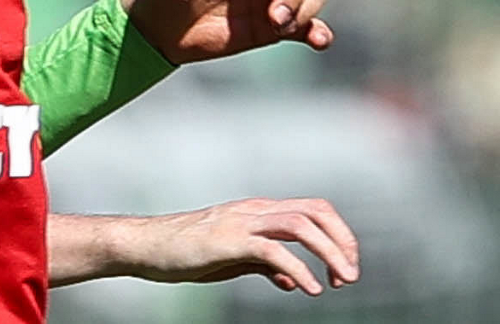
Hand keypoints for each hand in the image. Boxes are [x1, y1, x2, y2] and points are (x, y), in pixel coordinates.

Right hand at [48, 200, 359, 294]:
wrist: (148, 247)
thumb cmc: (187, 251)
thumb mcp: (234, 258)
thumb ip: (265, 264)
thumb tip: (294, 280)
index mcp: (259, 211)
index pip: (313, 209)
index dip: (339, 235)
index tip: (345, 268)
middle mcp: (255, 210)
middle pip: (315, 210)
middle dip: (343, 240)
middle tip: (351, 276)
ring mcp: (241, 222)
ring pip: (300, 224)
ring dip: (329, 251)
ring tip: (341, 281)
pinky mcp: (229, 240)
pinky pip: (273, 250)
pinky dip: (299, 268)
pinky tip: (310, 290)